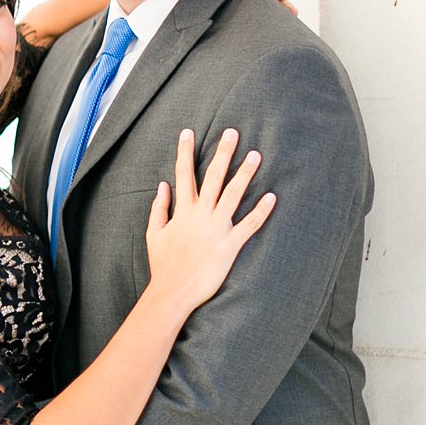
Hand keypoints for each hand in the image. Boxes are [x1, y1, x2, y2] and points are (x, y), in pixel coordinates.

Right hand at [144, 128, 277, 309]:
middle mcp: (200, 215)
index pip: (183, 175)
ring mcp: (216, 228)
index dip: (185, 152)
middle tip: (232, 133)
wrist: (173, 291)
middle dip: (222, 154)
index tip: (187, 133)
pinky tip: (272, 196)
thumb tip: (162, 185)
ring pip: (233, 195)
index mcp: (182, 211)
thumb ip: (159, 208)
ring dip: (244, 174)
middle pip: (212, 177)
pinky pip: (249, 225)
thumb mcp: (154, 233)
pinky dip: (261, 211)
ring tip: (255, 155)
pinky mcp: (230, 245)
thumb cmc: (163, 264)